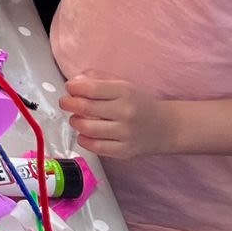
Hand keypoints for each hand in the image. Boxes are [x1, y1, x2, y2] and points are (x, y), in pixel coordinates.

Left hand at [60, 74, 176, 158]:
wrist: (166, 127)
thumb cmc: (139, 103)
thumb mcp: (122, 84)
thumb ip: (97, 79)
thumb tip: (74, 83)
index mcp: (124, 92)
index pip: (91, 88)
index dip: (74, 88)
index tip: (70, 88)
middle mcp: (126, 112)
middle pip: (86, 108)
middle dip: (69, 104)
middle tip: (65, 103)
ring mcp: (126, 134)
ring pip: (88, 129)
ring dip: (75, 122)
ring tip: (76, 118)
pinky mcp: (125, 151)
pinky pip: (96, 147)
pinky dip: (84, 140)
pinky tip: (84, 134)